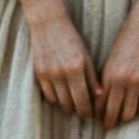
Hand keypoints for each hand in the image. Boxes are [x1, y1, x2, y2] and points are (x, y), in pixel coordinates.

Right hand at [12, 0, 102, 119]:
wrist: (48, 23)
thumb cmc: (71, 38)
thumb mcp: (85, 55)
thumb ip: (92, 76)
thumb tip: (99, 95)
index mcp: (77, 68)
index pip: (83, 99)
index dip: (88, 110)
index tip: (92, 114)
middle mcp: (62, 73)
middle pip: (70, 104)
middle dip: (78, 111)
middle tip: (83, 113)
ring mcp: (49, 74)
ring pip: (59, 102)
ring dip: (67, 107)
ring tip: (73, 106)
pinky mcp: (39, 73)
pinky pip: (48, 95)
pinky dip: (55, 99)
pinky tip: (62, 97)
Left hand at [95, 0, 138, 129]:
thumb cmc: (125, 41)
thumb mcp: (111, 60)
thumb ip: (106, 79)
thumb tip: (101, 100)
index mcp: (109, 75)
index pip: (100, 104)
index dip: (98, 115)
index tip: (98, 119)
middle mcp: (122, 81)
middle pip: (113, 112)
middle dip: (109, 122)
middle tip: (108, 126)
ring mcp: (138, 83)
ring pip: (130, 113)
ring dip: (125, 118)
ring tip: (123, 118)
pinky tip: (138, 108)